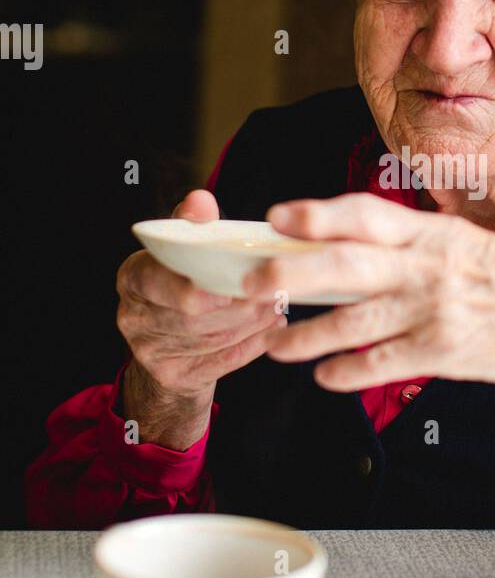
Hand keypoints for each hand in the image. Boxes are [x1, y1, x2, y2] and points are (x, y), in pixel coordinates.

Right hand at [117, 189, 284, 446]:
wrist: (169, 346)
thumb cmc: (182, 285)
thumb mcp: (182, 252)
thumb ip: (192, 225)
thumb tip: (201, 201)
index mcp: (133, 277)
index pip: (155, 278)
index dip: (191, 285)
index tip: (228, 284)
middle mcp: (133, 316)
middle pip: (190, 314)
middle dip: (237, 303)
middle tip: (274, 290)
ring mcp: (149, 350)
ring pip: (211, 338)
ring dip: (251, 321)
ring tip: (278, 304)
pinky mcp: (173, 375)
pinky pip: (221, 361)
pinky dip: (252, 344)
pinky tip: (272, 328)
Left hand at [243, 192, 494, 392]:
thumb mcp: (461, 242)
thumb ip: (409, 241)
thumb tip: (348, 238)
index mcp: (431, 233)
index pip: (366, 214)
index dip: (319, 214)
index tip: (278, 216)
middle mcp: (427, 267)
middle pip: (346, 265)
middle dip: (293, 273)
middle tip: (253, 282)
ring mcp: (433, 310)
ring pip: (354, 322)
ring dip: (307, 335)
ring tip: (275, 345)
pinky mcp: (443, 351)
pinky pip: (382, 363)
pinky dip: (347, 371)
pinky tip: (323, 377)